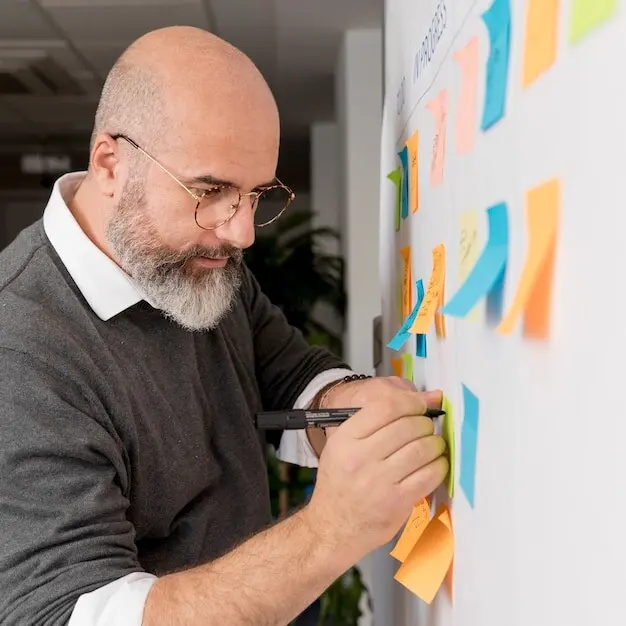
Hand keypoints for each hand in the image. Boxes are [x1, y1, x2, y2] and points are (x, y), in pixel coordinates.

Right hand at [304, 384, 447, 562]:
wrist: (333, 527)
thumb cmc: (340, 483)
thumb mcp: (341, 446)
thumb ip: (372, 423)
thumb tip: (419, 399)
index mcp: (345, 439)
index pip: (385, 407)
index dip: (410, 402)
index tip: (420, 405)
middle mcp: (361, 457)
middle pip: (408, 425)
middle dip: (425, 422)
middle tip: (426, 427)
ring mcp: (380, 480)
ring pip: (422, 448)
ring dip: (435, 443)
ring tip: (433, 444)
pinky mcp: (398, 501)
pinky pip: (430, 474)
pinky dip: (439, 465)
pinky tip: (435, 463)